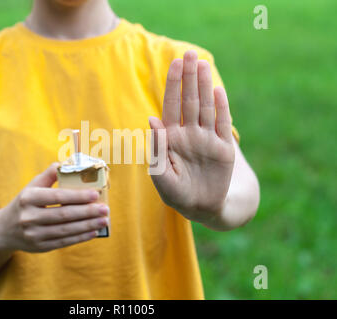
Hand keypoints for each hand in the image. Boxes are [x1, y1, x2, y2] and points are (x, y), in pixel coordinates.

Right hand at [0, 163, 109, 252]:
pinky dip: (80, 237)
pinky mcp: (39, 247)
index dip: (77, 196)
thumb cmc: (25, 202)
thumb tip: (67, 164)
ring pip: (65, 230)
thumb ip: (49, 175)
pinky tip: (93, 232)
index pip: (57, 197)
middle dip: (87, 212)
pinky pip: (63, 242)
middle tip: (105, 209)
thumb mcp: (32, 186)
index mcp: (29, 198)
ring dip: (87, 225)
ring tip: (103, 220)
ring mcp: (34, 234)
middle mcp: (29, 217)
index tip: (95, 194)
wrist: (5, 229)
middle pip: (63, 215)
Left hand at [149, 50, 234, 224]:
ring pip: (205, 107)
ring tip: (202, 64)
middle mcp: (189, 134)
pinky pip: (222, 124)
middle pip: (189, 101)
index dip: (173, 85)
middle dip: (188, 78)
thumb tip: (151, 118)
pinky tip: (218, 90)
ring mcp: (207, 139)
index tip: (174, 63)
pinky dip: (221, 108)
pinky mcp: (223, 149)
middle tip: (189, 53)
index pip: (171, 106)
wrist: (202, 208)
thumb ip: (156, 147)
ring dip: (204, 86)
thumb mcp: (160, 174)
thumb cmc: (176, 193)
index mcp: (171, 138)